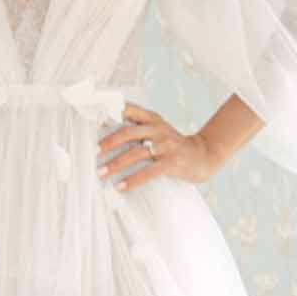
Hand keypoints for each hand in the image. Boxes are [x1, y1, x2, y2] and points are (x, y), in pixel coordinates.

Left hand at [95, 102, 221, 189]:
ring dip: (115, 164)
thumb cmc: (174, 145)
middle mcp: (158, 129)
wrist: (204, 155)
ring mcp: (166, 145)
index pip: (128, 110)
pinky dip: (133, 179)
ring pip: (136, 153)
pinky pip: (149, 171)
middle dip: (107, 143)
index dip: (109, 113)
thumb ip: (137, 130)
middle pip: (128, 132)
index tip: (91, 121)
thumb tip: (105, 138)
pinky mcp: (172, 162)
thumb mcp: (157, 131)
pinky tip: (121, 186)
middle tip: (93, 153)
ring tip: (101, 173)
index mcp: (152, 119)